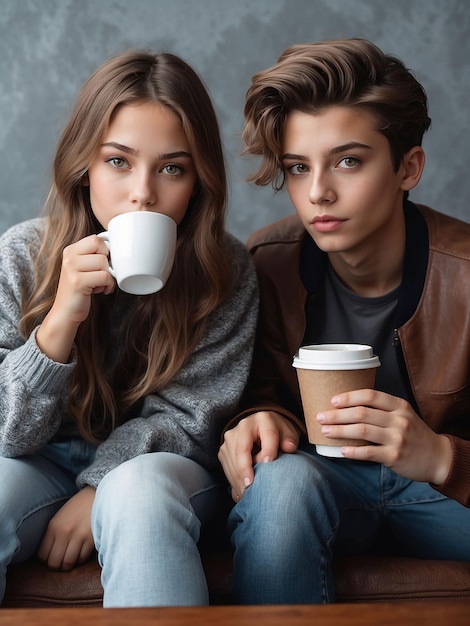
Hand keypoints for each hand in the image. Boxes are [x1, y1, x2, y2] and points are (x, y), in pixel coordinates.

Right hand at [36, 235, 114, 361]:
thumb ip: (94, 256)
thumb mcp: (83, 268)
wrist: (66, 312)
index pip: (96, 239)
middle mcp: (69, 257)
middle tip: (101, 275)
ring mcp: (71, 269)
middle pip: (102, 249)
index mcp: (71, 250)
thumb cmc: (80, 290)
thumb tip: (117, 248)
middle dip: (107, 264)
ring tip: (100, 285)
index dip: (105, 251)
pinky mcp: (77, 281)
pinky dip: (108, 286)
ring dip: (108, 277)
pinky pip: (104, 277)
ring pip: (104, 263)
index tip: (102, 264)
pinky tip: (100, 291)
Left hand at [38, 486, 95, 570]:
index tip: (51, 557)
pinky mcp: (91, 539)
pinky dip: (80, 560)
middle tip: (59, 563)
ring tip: (69, 561)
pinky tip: (79, 553)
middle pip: (54, 562)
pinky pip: (82, 558)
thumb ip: (52, 534)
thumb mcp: (59, 517)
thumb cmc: (76, 507)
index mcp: (53, 526)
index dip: (46, 559)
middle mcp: (64, 532)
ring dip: (68, 565)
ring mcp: (79, 536)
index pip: (43, 554)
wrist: (95, 496)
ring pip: (68, 563)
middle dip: (56, 566)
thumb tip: (47, 555)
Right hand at [218, 411, 298, 501]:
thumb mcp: (288, 434)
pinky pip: (227, 467)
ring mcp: (231, 437)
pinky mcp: (224, 449)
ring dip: (237, 478)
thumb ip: (290, 440)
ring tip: (245, 494)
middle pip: (242, 448)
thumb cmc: (277, 434)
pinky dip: (233, 480)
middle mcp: (244, 426)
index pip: (268, 434)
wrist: (261, 429)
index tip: (268, 463)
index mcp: (264, 419)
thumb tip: (289, 447)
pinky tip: (240, 492)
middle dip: (244, 468)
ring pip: (232, 459)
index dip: (268, 449)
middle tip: (250, 486)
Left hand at [316, 389, 452, 483]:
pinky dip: (353, 451)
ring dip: (340, 431)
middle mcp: (398, 420)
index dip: (349, 397)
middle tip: (320, 416)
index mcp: (399, 406)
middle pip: (361, 413)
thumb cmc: (415, 434)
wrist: (438, 457)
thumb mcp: (404, 415)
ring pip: (362, 431)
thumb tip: (348, 406)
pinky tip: (341, 450)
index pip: (370, 396)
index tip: (332, 400)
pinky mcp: (395, 456)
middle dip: (337, 415)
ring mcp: (397, 438)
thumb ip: (382, 409)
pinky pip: (369, 452)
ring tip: (325, 431)